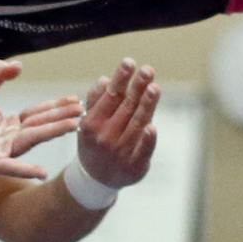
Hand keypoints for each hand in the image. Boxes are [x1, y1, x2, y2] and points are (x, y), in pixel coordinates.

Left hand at [0, 60, 81, 179]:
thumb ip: (0, 73)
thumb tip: (19, 65)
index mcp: (6, 127)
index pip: (36, 116)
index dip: (55, 108)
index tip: (75, 101)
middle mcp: (6, 141)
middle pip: (39, 128)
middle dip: (61, 119)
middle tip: (82, 112)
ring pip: (31, 141)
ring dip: (52, 133)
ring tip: (73, 125)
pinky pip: (9, 167)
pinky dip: (26, 170)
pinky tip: (43, 173)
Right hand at [74, 59, 159, 190]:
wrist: (96, 179)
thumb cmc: (95, 142)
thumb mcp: (88, 122)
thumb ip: (96, 100)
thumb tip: (105, 79)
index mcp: (91, 124)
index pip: (110, 97)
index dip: (121, 79)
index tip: (130, 62)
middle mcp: (105, 137)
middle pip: (126, 107)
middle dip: (137, 87)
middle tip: (147, 70)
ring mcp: (120, 152)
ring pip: (137, 124)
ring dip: (146, 105)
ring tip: (154, 87)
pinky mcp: (135, 165)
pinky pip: (144, 150)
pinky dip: (148, 139)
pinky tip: (152, 127)